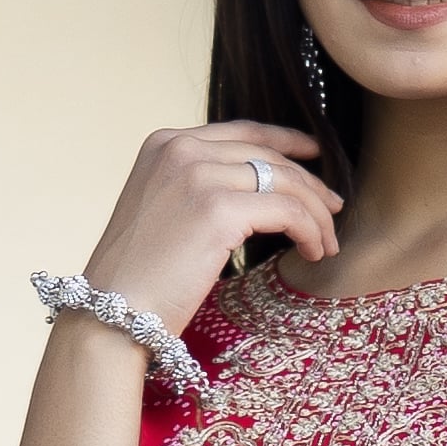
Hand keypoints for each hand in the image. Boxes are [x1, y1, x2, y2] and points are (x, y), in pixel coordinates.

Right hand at [85, 121, 339, 339]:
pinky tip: (314, 252)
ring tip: (326, 243)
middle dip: (309, 184)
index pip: (240, 132)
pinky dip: (310, 231)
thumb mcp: (162, 212)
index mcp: (164, 143)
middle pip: (268, 156)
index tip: (315, 155)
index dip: (285, 140)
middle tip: (333, 211)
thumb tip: (255, 193)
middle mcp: (181, 148)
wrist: (113, 313)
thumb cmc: (138, 279)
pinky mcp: (218, 209)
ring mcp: (199, 175)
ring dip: (315, 214)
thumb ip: (197, 187)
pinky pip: (287, 212)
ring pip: (285, 183)